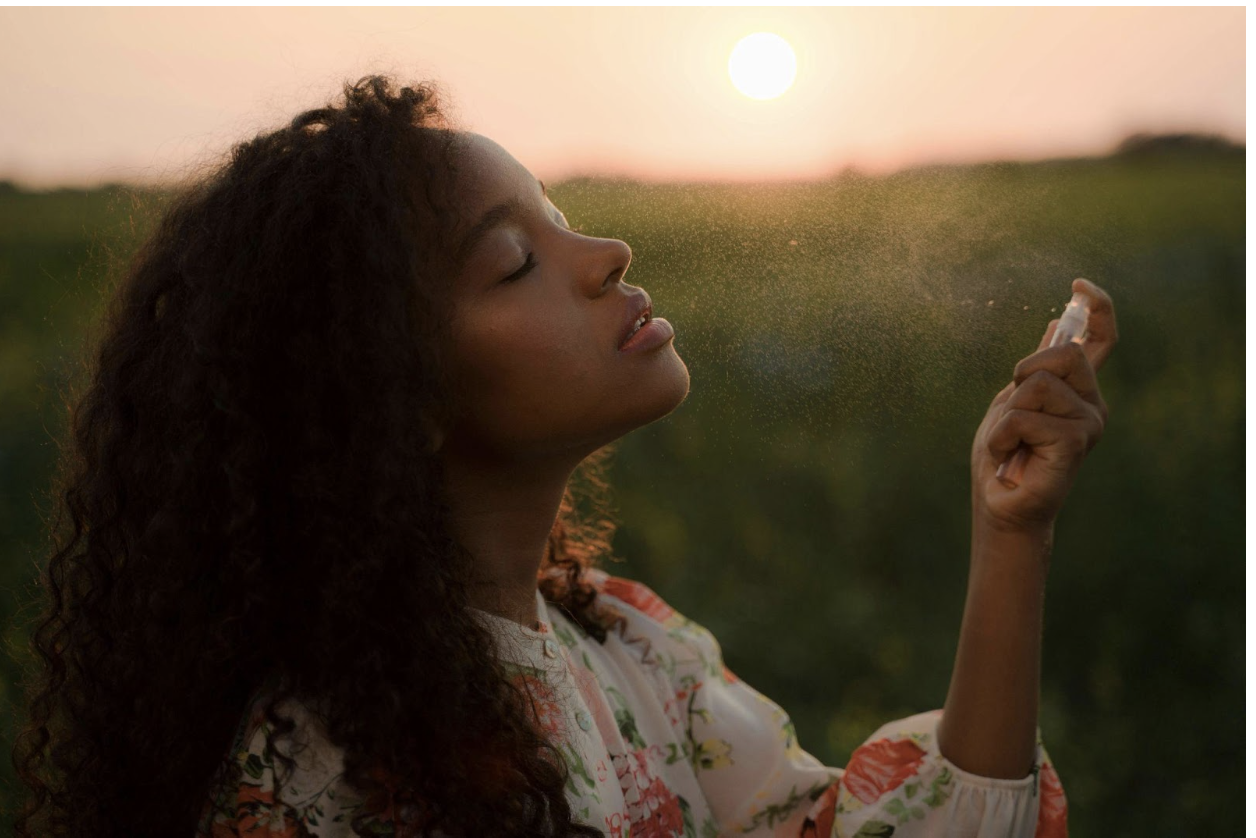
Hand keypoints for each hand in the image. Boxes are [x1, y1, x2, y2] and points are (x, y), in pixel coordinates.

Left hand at [971, 278, 1117, 533]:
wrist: (1001, 504)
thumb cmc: (1005, 456)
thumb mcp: (1014, 399)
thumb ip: (1040, 367)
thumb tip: (1058, 322)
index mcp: (1079, 390)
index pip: (1101, 340)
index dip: (1098, 308)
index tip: (1079, 285)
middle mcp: (1093, 404)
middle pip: (1064, 352)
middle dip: (1024, 373)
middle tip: (1013, 411)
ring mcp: (1089, 423)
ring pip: (1039, 384)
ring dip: (1008, 413)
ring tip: (1010, 441)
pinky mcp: (1075, 443)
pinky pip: (1026, 417)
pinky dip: (1002, 435)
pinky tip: (1008, 456)